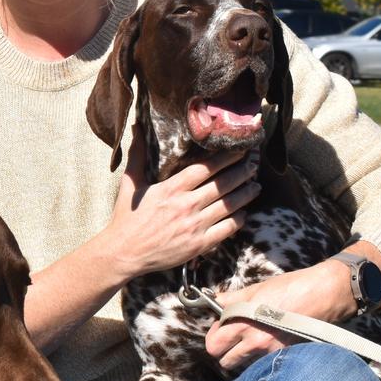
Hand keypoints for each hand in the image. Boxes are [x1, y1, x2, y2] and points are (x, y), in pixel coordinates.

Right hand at [103, 124, 259, 280]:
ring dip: (246, 194)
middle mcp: (186, 205)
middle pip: (223, 184)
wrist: (124, 253)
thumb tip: (136, 127)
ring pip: (230, 205)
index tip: (239, 150)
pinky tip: (243, 213)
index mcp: (171, 189)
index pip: (205, 168)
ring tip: (256, 186)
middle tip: (255, 164)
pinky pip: (227, 229)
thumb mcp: (130, 183)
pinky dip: (239, 219)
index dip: (226, 157)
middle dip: (243, 172)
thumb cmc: (126, 217)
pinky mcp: (199, 245)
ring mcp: (194, 226)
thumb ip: (137, 155)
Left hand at [206, 262, 356, 371]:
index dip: (214, 335)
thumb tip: (213, 300)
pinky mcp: (285, 355)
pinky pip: (263, 364)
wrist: (321, 294)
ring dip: (243, 357)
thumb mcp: (254, 290)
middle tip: (232, 339)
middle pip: (224, 361)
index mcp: (242, 322)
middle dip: (225, 351)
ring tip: (252, 341)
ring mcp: (270, 351)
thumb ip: (230, 300)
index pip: (213, 344)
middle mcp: (254, 341)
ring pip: (243, 365)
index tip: (221, 328)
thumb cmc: (288, 288)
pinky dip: (261, 359)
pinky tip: (269, 344)